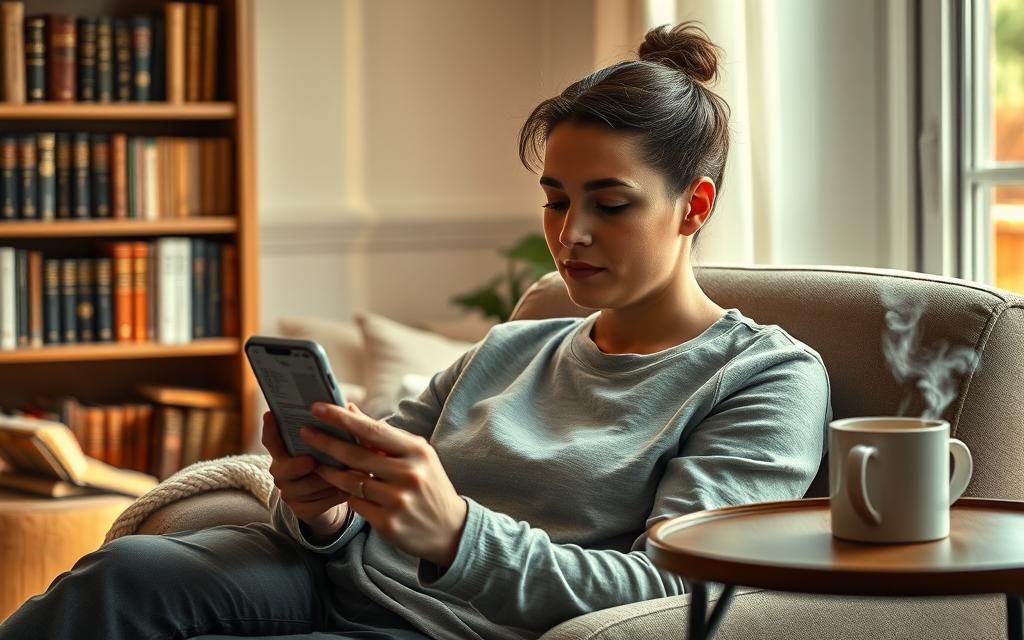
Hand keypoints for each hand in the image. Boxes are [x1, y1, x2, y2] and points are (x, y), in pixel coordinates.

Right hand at [261, 411, 348, 535]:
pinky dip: (332, 497)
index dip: (269, 428)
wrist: (335, 495)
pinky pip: (315, 505)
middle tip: (311, 461)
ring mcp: (290, 492)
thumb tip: (349, 407)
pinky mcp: (301, 510)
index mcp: (286, 451)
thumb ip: (339, 425)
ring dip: (323, 481)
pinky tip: (346, 491)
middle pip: (283, 469)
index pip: (272, 440)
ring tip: (342, 475)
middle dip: (297, 465)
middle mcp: (282, 471)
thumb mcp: (336, 442)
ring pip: (302, 489)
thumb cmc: (333, 460)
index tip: (270, 414)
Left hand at [300, 401, 467, 567]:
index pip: (372, 430)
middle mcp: (409, 474)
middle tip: (304, 432)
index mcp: (417, 451)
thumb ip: (383, 436)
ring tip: (316, 462)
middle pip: (356, 455)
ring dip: (329, 471)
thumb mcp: (415, 456)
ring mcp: (398, 500)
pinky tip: (340, 488)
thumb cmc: (429, 484)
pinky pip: (356, 504)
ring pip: (351, 481)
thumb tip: (350, 410)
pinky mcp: (388, 523)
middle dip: (326, 442)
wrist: (451, 529)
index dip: (342, 419)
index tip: (318, 408)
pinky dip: (347, 494)